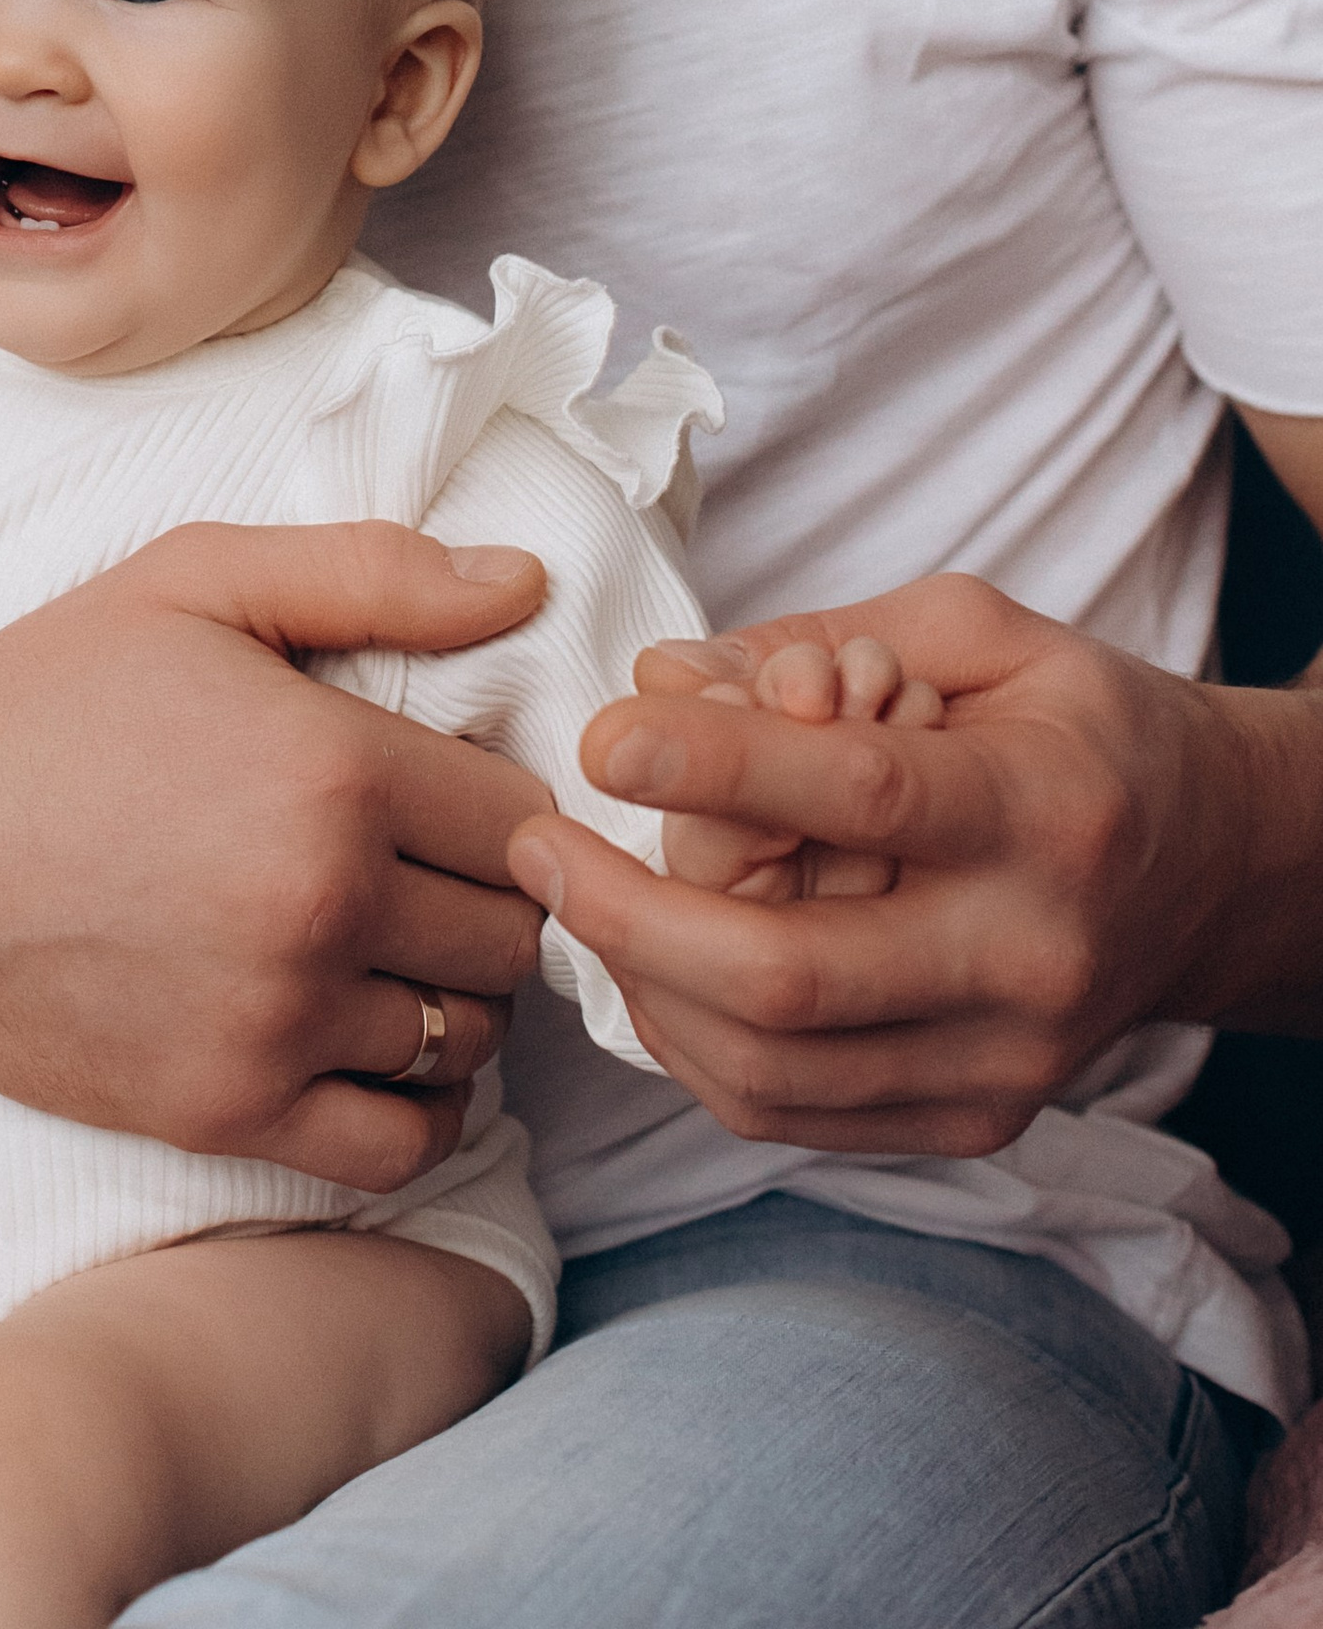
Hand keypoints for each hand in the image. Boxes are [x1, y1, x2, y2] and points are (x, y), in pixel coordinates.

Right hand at [0, 520, 555, 1192]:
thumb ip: (374, 574)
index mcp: (333, 772)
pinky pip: (404, 1144)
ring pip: (466, 1035)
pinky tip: (377, 1044)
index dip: (501, 799)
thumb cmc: (46, 701)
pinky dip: (419, 1104)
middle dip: (488, 896)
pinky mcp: (229, 1112)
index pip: (523, 818)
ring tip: (394, 946)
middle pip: (511, 931)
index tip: (450, 793)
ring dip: (451, 994)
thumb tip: (525, 585)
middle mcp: (323, 906)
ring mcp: (277, 1022)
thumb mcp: (196, 583)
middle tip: (426, 868)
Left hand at [505, 574, 1256, 1156]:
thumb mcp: (984, 632)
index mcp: (1043, 810)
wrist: (1214, 870)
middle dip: (631, 916)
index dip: (718, 772)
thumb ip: (826, 637)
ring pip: (774, 1071)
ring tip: (570, 905)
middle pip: (792, 977)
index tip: (602, 738)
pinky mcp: (976, 1119)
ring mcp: (1007, 1060)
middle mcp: (1031, 955)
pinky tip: (647, 971)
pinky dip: (694, 1050)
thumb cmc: (1080, 729)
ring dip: (641, 990)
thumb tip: (667, 679)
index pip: (862, 802)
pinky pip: (795, 1116)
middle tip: (536, 847)